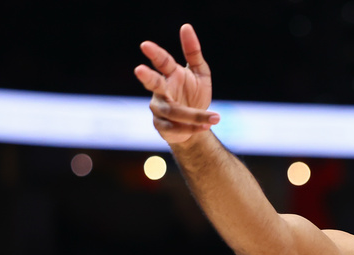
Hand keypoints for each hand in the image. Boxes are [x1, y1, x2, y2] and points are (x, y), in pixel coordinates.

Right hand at [134, 23, 218, 144]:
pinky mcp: (162, 127)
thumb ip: (193, 52)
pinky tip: (205, 127)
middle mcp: (161, 91)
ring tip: (215, 118)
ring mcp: (159, 109)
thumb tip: (186, 26)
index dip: (154, 53)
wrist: (196, 124)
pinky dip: (191, 128)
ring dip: (194, 115)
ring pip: (172, 111)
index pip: (162, 62)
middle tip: (139, 70)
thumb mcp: (200, 73)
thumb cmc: (195, 94)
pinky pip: (174, 128)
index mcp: (170, 74)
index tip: (146, 45)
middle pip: (153, 84)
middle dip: (146, 77)